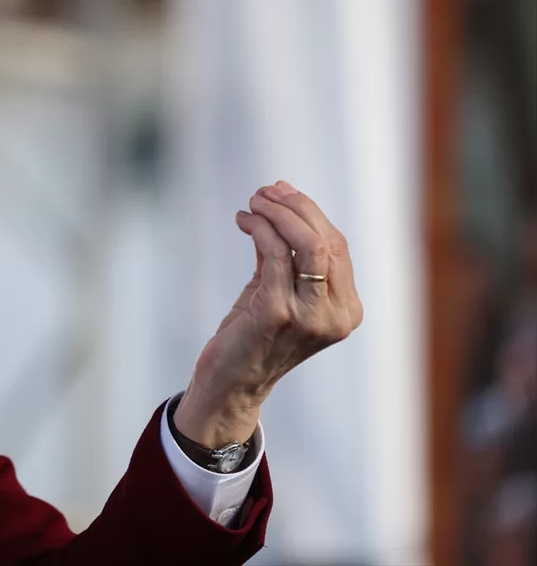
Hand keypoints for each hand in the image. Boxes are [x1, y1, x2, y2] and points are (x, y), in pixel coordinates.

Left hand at [174, 181, 362, 447]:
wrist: (229, 384)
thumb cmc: (252, 336)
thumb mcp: (279, 291)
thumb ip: (288, 257)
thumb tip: (281, 207)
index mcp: (346, 310)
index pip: (337, 246)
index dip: (311, 213)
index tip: (282, 192)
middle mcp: (335, 315)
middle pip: (326, 241)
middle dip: (295, 207)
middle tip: (265, 192)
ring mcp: (310, 316)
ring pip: (306, 243)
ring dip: (277, 213)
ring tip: (253, 202)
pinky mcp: (277, 313)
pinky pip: (274, 254)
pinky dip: (259, 229)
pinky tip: (244, 221)